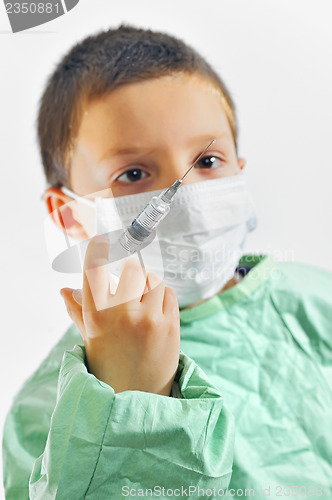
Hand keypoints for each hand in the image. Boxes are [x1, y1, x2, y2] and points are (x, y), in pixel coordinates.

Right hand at [60, 234, 179, 395]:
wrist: (139, 398)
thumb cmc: (109, 367)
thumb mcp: (90, 340)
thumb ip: (78, 312)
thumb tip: (63, 290)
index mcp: (96, 317)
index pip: (94, 271)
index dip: (98, 250)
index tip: (102, 239)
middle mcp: (121, 314)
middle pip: (131, 269)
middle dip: (130, 274)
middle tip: (129, 286)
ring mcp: (149, 319)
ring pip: (153, 279)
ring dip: (148, 286)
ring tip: (143, 304)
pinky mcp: (171, 324)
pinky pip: (169, 292)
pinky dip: (162, 296)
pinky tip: (156, 311)